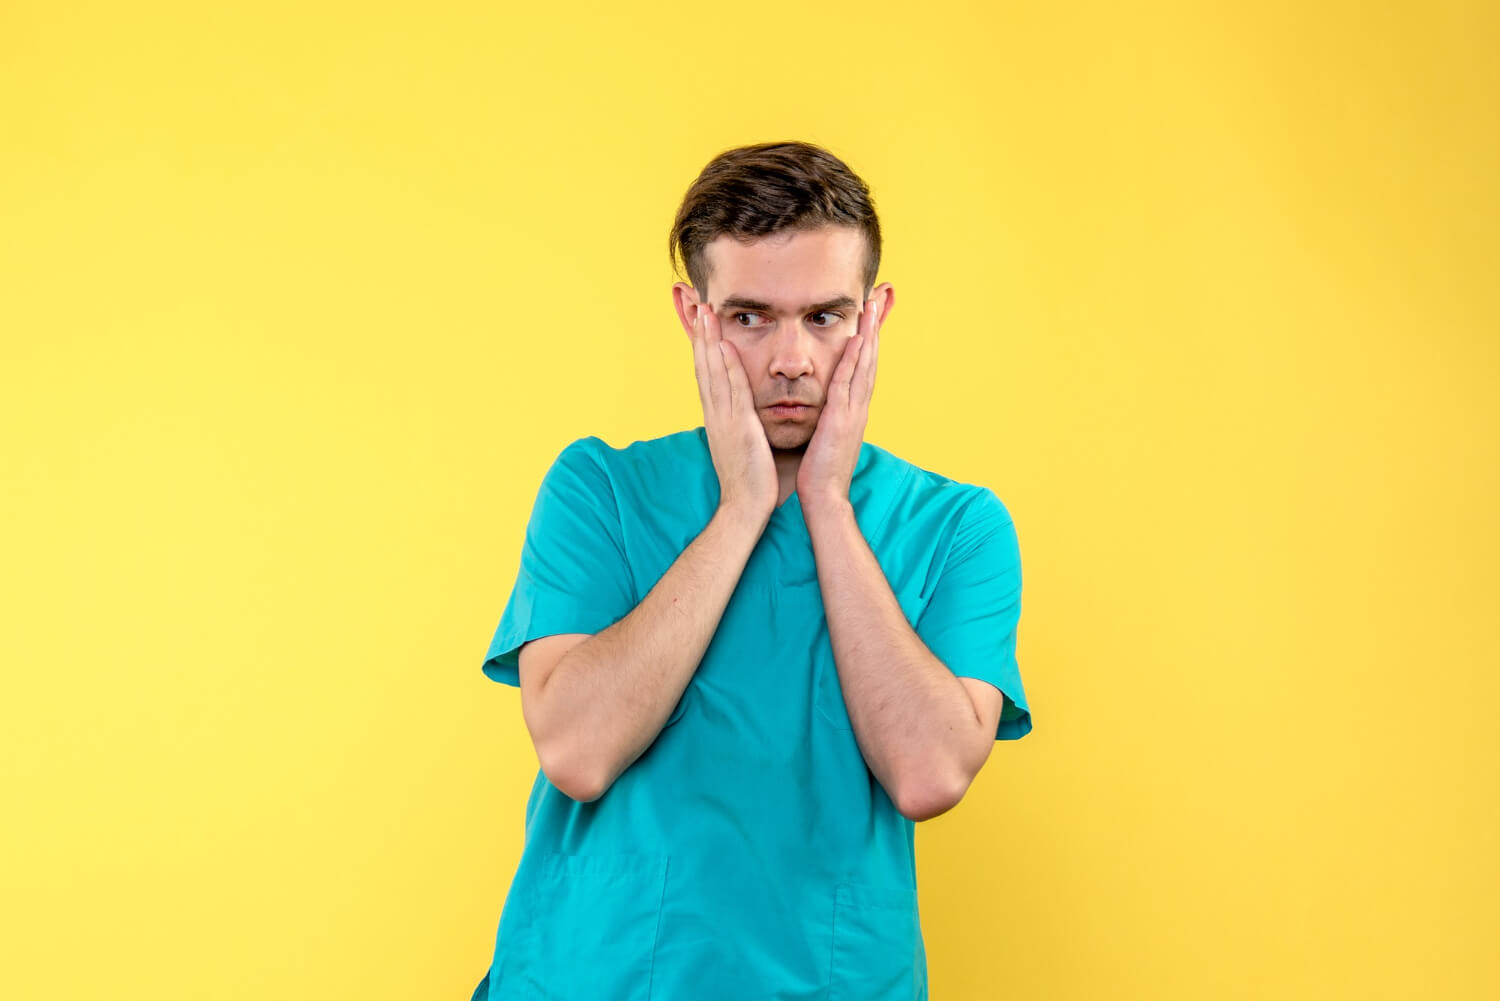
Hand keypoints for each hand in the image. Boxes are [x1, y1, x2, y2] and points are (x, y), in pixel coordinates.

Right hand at [691, 303, 777, 521]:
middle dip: (700, 335)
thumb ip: (739, 423)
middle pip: (704, 366)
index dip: (703, 347)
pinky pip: (732, 391)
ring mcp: (724, 419)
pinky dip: (727, 367)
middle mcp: (715, 414)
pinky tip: (726, 346)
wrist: (745, 507)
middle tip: (696, 304)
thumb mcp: (740, 443)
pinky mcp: (738, 427)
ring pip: (713, 373)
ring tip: (705, 313)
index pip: (707, 374)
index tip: (701, 322)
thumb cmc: (748, 479)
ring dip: (709, 341)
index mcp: (717, 417)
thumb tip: (740, 411)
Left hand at [797, 297, 879, 509]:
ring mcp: (853, 413)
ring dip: (869, 336)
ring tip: (872, 308)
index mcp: (853, 410)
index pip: (863, 368)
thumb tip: (827, 404)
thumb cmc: (820, 470)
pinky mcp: (841, 420)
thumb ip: (829, 416)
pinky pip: (848, 384)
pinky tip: (857, 340)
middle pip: (870, 360)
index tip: (869, 316)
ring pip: (864, 366)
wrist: (824, 498)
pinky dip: (855, 360)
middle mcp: (858, 407)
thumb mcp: (827, 436)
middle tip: (878, 299)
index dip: (868, 341)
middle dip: (874, 329)